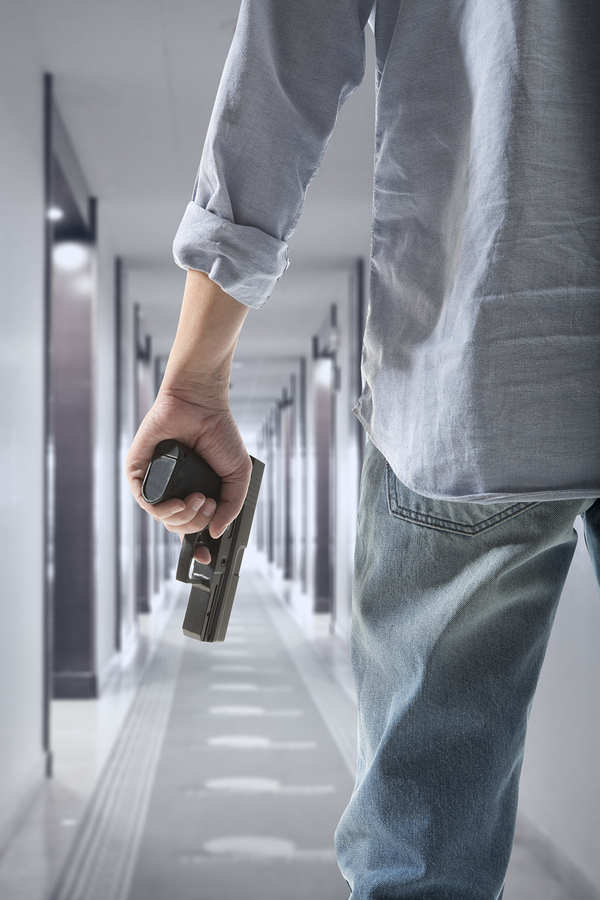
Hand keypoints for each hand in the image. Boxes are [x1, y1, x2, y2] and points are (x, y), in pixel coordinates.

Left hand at [126, 388, 251, 564]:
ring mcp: (157, 484)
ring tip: (198, 501)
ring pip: (163, 519)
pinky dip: (162, 509)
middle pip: (180, 528)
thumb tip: (215, 531)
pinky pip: (146, 503)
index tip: (208, 557)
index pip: (193, 528)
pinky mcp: (139, 473)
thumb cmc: (220, 433)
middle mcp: (175, 491)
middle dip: (196, 524)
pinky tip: (179, 503)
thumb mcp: (238, 475)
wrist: (201, 405)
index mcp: (196, 494)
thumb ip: (231, 506)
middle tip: (209, 505)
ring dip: (182, 518)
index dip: (200, 547)